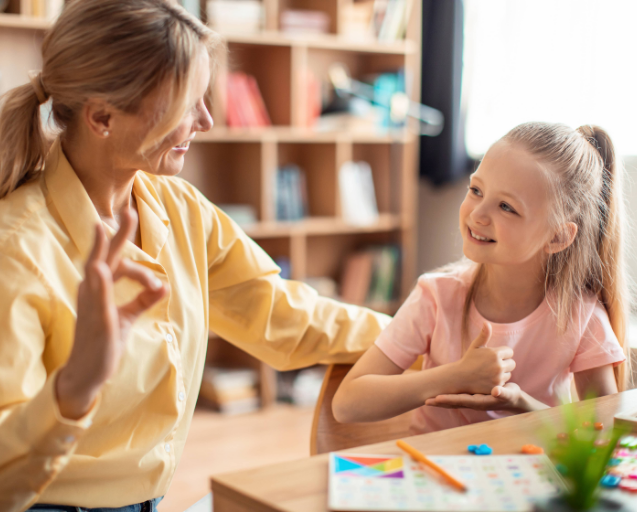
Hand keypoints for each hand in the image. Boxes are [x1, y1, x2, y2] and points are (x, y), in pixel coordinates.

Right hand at [56, 210, 167, 418]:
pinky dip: (100, 281)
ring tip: (102, 225)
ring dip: (102, 248)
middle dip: (117, 234)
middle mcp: (92, 291)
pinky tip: (100, 268)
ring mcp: (92, 304)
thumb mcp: (129, 317)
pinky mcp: (96, 320)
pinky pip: (96, 297)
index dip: (143, 272)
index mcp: (100, 288)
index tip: (159, 287)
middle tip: (127, 211)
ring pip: (97, 270)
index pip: (120, 265)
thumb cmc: (105, 341)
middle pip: (105, 256)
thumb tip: (165, 286)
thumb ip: (145, 300)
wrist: (88, 372)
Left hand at [425, 383, 523, 411]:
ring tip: (426, 399)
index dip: (449, 400)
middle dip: (439, 402)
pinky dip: (447, 396)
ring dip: (440, 400)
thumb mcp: (509, 393)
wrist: (512, 399)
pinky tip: (438, 393)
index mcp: (479, 402)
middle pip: (453, 403)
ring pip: (453, 401)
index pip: (461, 401)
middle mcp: (473, 402)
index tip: (437, 399)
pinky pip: (456, 397)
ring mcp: (471, 400)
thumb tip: (496, 391)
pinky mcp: (471, 396)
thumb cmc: (511, 396)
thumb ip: (503, 393)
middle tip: (425, 401)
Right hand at [453, 322, 515, 394]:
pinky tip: (489, 379)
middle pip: (512, 363)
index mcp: (495, 353)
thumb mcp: (475, 346)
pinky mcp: (497, 386)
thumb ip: (484, 335)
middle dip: (504, 363)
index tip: (493, 356)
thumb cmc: (468, 359)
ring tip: (489, 372)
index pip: (510, 352)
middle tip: (492, 365)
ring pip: (509, 373)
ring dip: (502, 373)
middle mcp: (498, 365)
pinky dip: (499, 381)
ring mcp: (498, 377)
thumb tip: (486, 323)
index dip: (502, 354)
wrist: (460, 377)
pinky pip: (504, 382)